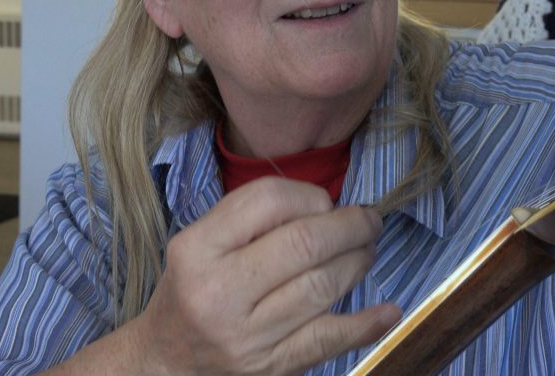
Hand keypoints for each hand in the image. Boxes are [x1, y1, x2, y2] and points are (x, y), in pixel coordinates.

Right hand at [131, 177, 398, 374]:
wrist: (165, 361)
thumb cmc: (193, 290)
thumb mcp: (200, 243)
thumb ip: (253, 219)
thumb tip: (328, 206)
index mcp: (198, 249)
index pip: (269, 200)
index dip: (311, 195)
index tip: (325, 202)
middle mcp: (219, 292)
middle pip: (305, 243)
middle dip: (351, 226)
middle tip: (368, 222)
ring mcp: (247, 335)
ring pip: (323, 287)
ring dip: (359, 262)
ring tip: (367, 251)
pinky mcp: (271, 366)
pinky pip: (328, 340)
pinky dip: (366, 324)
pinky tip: (389, 310)